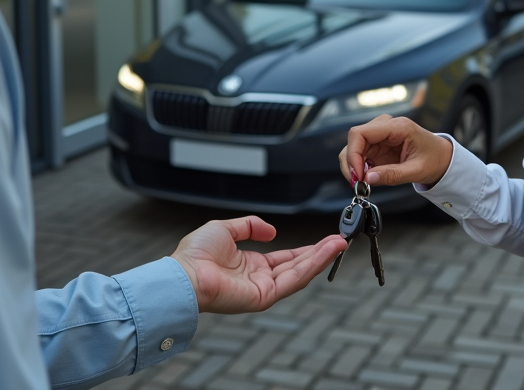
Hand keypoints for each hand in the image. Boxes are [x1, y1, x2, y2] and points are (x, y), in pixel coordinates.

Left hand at [171, 217, 346, 313]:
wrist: (184, 274)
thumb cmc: (195, 255)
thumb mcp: (225, 229)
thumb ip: (249, 226)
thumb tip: (271, 230)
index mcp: (250, 266)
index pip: (284, 258)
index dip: (305, 250)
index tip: (324, 240)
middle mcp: (259, 279)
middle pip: (297, 266)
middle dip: (320, 254)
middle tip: (340, 240)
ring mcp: (263, 290)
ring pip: (299, 273)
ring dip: (321, 258)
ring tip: (340, 244)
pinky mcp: (264, 297)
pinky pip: (293, 280)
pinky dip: (312, 266)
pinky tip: (325, 253)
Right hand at [338, 114, 453, 187]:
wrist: (442, 158)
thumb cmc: (435, 159)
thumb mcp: (416, 171)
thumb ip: (392, 175)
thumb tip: (367, 179)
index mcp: (398, 127)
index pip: (361, 133)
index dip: (353, 153)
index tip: (357, 174)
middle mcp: (386, 127)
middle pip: (354, 139)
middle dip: (351, 162)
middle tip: (357, 183)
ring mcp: (380, 135)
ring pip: (354, 147)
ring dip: (353, 166)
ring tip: (362, 183)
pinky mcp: (378, 145)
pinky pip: (360, 154)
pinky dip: (359, 167)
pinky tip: (367, 178)